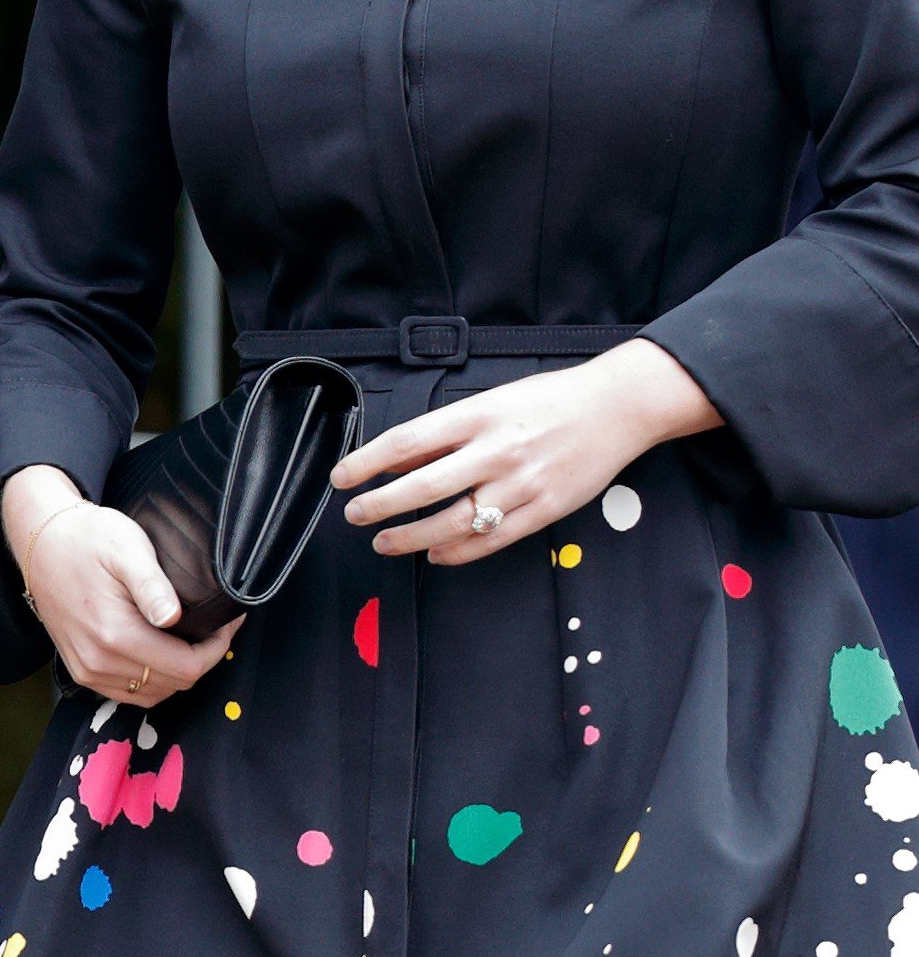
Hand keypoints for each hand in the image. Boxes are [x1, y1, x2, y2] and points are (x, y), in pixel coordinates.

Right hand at [0, 466, 238, 705]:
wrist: (42, 545)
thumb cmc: (87, 539)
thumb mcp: (127, 548)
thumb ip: (152, 586)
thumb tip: (173, 617)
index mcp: (115, 634)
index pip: (186, 668)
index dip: (215, 650)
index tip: (226, 624)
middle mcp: (99, 661)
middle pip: (173, 684)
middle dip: (201, 658)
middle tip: (214, 627)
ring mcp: (88, 671)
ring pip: (153, 694)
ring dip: (177, 672)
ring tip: (192, 639)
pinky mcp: (81, 671)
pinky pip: (129, 693)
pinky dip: (152, 681)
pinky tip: (162, 653)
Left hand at [335, 340, 719, 564]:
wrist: (616, 409)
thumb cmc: (550, 401)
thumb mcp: (492, 402)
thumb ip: (446, 433)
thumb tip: (397, 459)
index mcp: (479, 415)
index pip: (408, 442)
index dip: (367, 462)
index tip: (342, 477)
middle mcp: (496, 450)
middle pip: (423, 487)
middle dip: (380, 506)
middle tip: (355, 516)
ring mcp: (520, 484)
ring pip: (453, 522)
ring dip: (410, 538)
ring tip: (385, 542)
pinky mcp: (542, 510)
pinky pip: (490, 540)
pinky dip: (456, 552)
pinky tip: (434, 554)